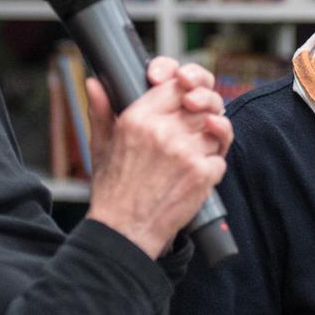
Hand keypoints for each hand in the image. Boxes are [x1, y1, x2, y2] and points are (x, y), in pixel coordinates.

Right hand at [85, 57, 231, 258]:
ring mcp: (185, 153)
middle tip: (194, 130)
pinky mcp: (201, 175)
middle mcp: (163, 132)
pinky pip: (220, 159)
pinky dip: (212, 167)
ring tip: (191, 155)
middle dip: (202, 115)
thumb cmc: (112, 191)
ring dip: (209, 141)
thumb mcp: (100, 146)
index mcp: (138, 119)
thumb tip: (94, 83)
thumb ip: (101, 110)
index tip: (185, 103)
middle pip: (201, 105)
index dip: (186, 91)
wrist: (123, 232)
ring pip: (215, 130)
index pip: (176, 86)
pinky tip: (194, 176)